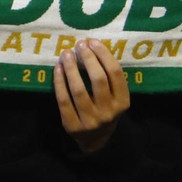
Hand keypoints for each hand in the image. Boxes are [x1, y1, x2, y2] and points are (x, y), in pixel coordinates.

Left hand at [55, 38, 128, 152]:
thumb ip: (108, 77)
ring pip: (79, 90)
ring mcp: (90, 121)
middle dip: (88, 59)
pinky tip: (58, 69)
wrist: (96, 140)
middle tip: (79, 44)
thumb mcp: (115, 97)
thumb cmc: (106, 109)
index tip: (92, 42)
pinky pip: (64, 101)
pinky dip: (60, 83)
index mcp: (122, 102)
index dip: (104, 55)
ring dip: (71, 68)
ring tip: (66, 53)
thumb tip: (91, 46)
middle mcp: (109, 112)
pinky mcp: (73, 126)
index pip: (115, 73)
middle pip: (98, 80)